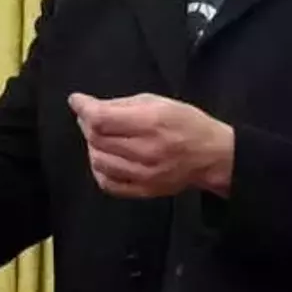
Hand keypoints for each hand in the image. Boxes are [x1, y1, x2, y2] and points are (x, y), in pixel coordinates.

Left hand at [68, 93, 234, 198]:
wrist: (214, 156)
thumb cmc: (189, 125)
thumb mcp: (160, 102)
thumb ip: (123, 104)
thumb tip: (90, 106)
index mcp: (152, 122)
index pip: (101, 118)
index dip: (83, 108)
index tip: (77, 101)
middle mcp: (146, 150)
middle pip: (96, 139)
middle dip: (87, 124)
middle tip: (92, 117)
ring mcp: (144, 174)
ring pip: (98, 161)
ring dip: (93, 146)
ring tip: (101, 138)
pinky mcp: (144, 190)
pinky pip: (108, 183)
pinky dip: (100, 170)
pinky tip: (107, 159)